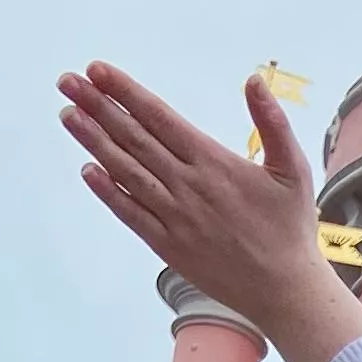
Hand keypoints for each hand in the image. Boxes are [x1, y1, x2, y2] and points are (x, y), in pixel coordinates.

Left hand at [56, 63, 361, 361]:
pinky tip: (88, 170)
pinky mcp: (169, 246)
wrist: (284, 291)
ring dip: (94, 141)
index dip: (126, 93)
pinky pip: (131, 214)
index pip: (159, 118)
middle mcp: (188, 186)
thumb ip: (273, 122)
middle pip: (134, 138)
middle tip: (68, 82)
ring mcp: (175, 217)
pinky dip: (108, 192)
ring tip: (68, 114)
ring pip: (126, 171)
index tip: (98, 71)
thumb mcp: (293, 168)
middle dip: (98, 107)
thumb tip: (255, 80)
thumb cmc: (291, 229)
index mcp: (214, 163)